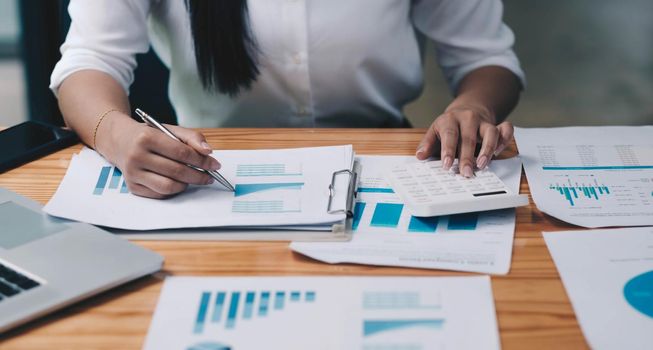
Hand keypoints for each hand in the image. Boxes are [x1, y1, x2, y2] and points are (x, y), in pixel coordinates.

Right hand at [98, 116, 219, 197]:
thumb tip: (208, 151)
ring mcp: (133, 173)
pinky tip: (179, 182)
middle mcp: (137, 156)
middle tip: (209, 176)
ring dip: (187, 184)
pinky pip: (159, 194)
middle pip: (177, 171)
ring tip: (194, 178)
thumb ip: (192, 137)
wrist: (119, 141)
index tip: (214, 165)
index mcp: (146, 137)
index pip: (181, 153)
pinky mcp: (132, 187)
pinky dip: (174, 190)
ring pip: (168, 186)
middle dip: (199, 175)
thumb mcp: (169, 129)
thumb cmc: (148, 135)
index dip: (202, 161)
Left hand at [415, 106, 512, 176]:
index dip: (448, 151)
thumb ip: (427, 144)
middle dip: (467, 157)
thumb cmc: (449, 126)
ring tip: (482, 165)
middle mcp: (468, 118)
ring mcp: (484, 121)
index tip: (447, 165)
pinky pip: (506, 129)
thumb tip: (420, 156)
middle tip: (465, 173)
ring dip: (488, 150)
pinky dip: (505, 139)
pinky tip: (498, 152)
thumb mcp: (434, 132)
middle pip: (469, 137)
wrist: (467, 109)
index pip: (449, 135)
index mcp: (450, 120)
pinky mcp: (496, 125)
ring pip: (491, 132)